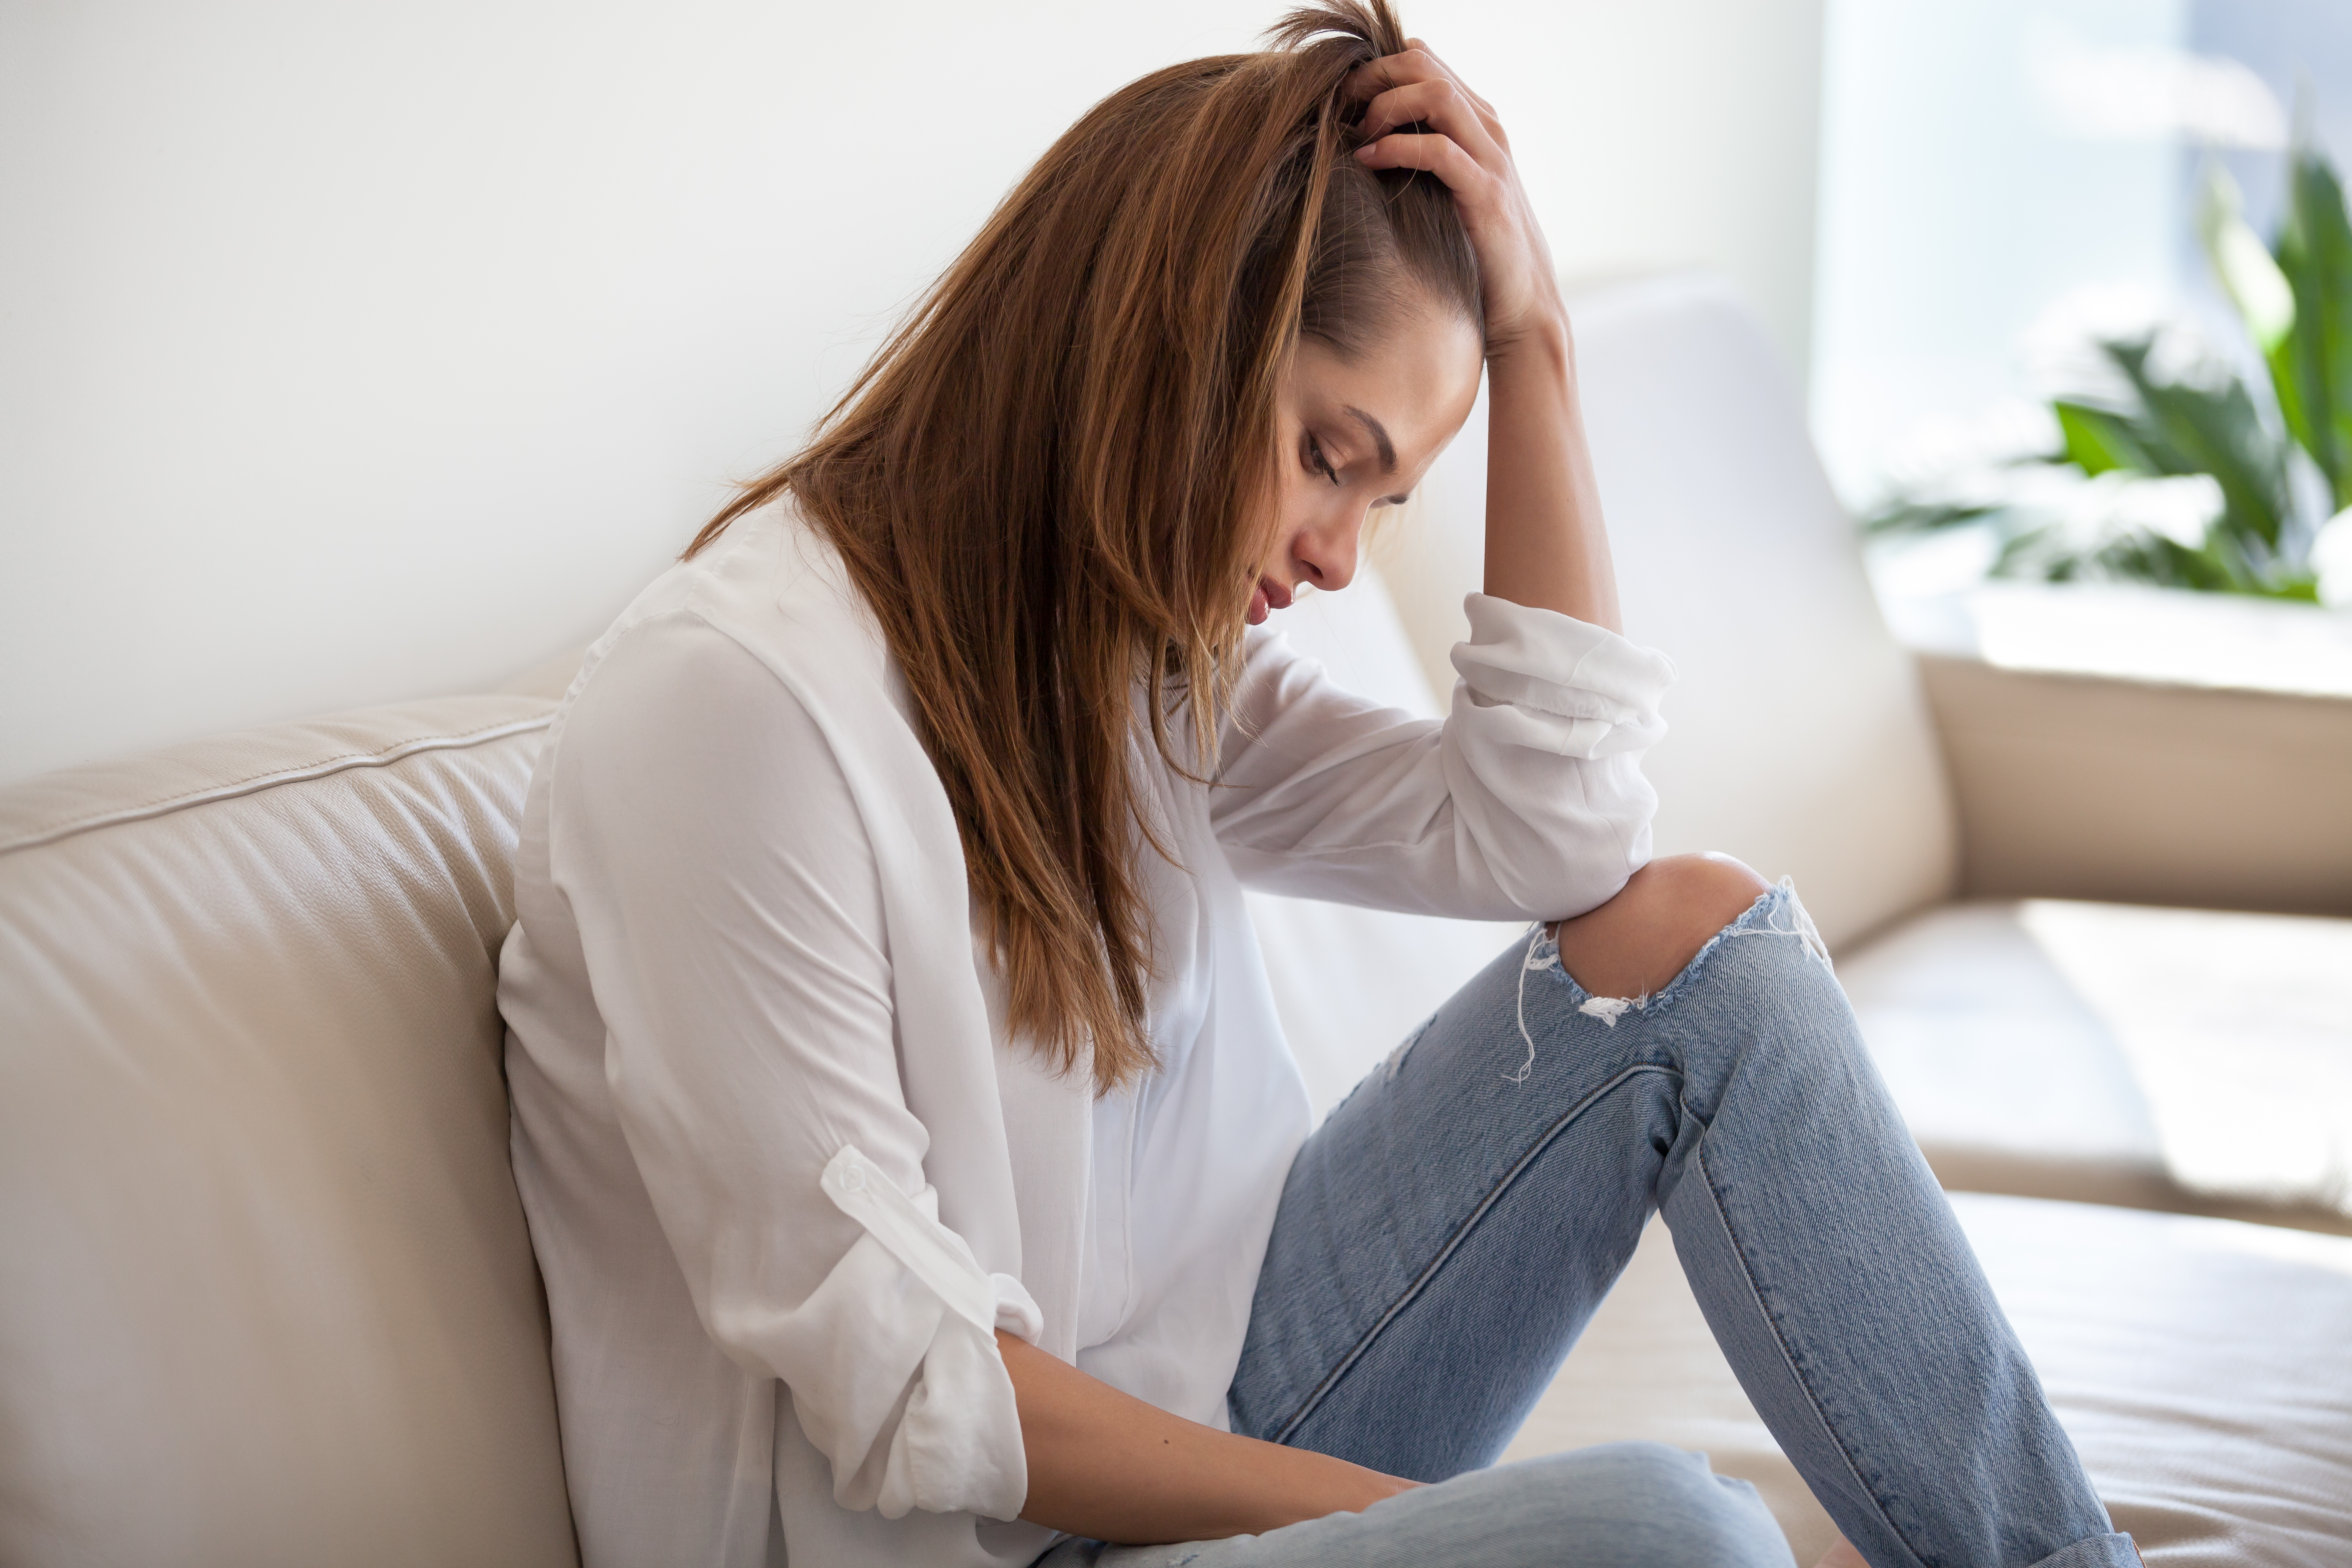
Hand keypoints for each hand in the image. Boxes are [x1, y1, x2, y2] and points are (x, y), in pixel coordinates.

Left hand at [1348, 42, 1564, 355]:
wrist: (1523, 303)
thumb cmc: (1474, 251)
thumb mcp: (1443, 191)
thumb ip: (1419, 157)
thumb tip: (1361, 142)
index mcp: (1476, 122)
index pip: (1425, 61)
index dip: (1377, 67)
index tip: (1343, 96)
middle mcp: (1488, 130)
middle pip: (1425, 65)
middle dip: (1374, 76)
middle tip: (1340, 104)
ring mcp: (1491, 159)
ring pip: (1436, 94)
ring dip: (1386, 105)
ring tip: (1356, 131)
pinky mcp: (1485, 194)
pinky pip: (1439, 151)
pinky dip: (1397, 148)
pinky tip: (1367, 160)